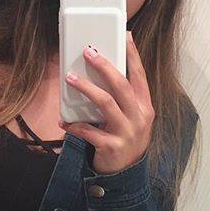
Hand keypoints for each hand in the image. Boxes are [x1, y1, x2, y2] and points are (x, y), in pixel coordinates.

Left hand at [58, 31, 154, 173]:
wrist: (125, 174)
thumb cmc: (125, 139)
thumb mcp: (132, 117)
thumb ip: (123, 98)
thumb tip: (104, 70)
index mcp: (144, 106)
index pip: (140, 75)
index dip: (133, 55)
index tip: (126, 35)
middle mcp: (139, 117)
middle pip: (121, 84)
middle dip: (104, 66)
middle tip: (88, 52)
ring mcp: (127, 132)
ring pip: (105, 103)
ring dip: (86, 88)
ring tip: (70, 78)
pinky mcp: (112, 146)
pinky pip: (89, 130)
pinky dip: (74, 125)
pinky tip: (64, 122)